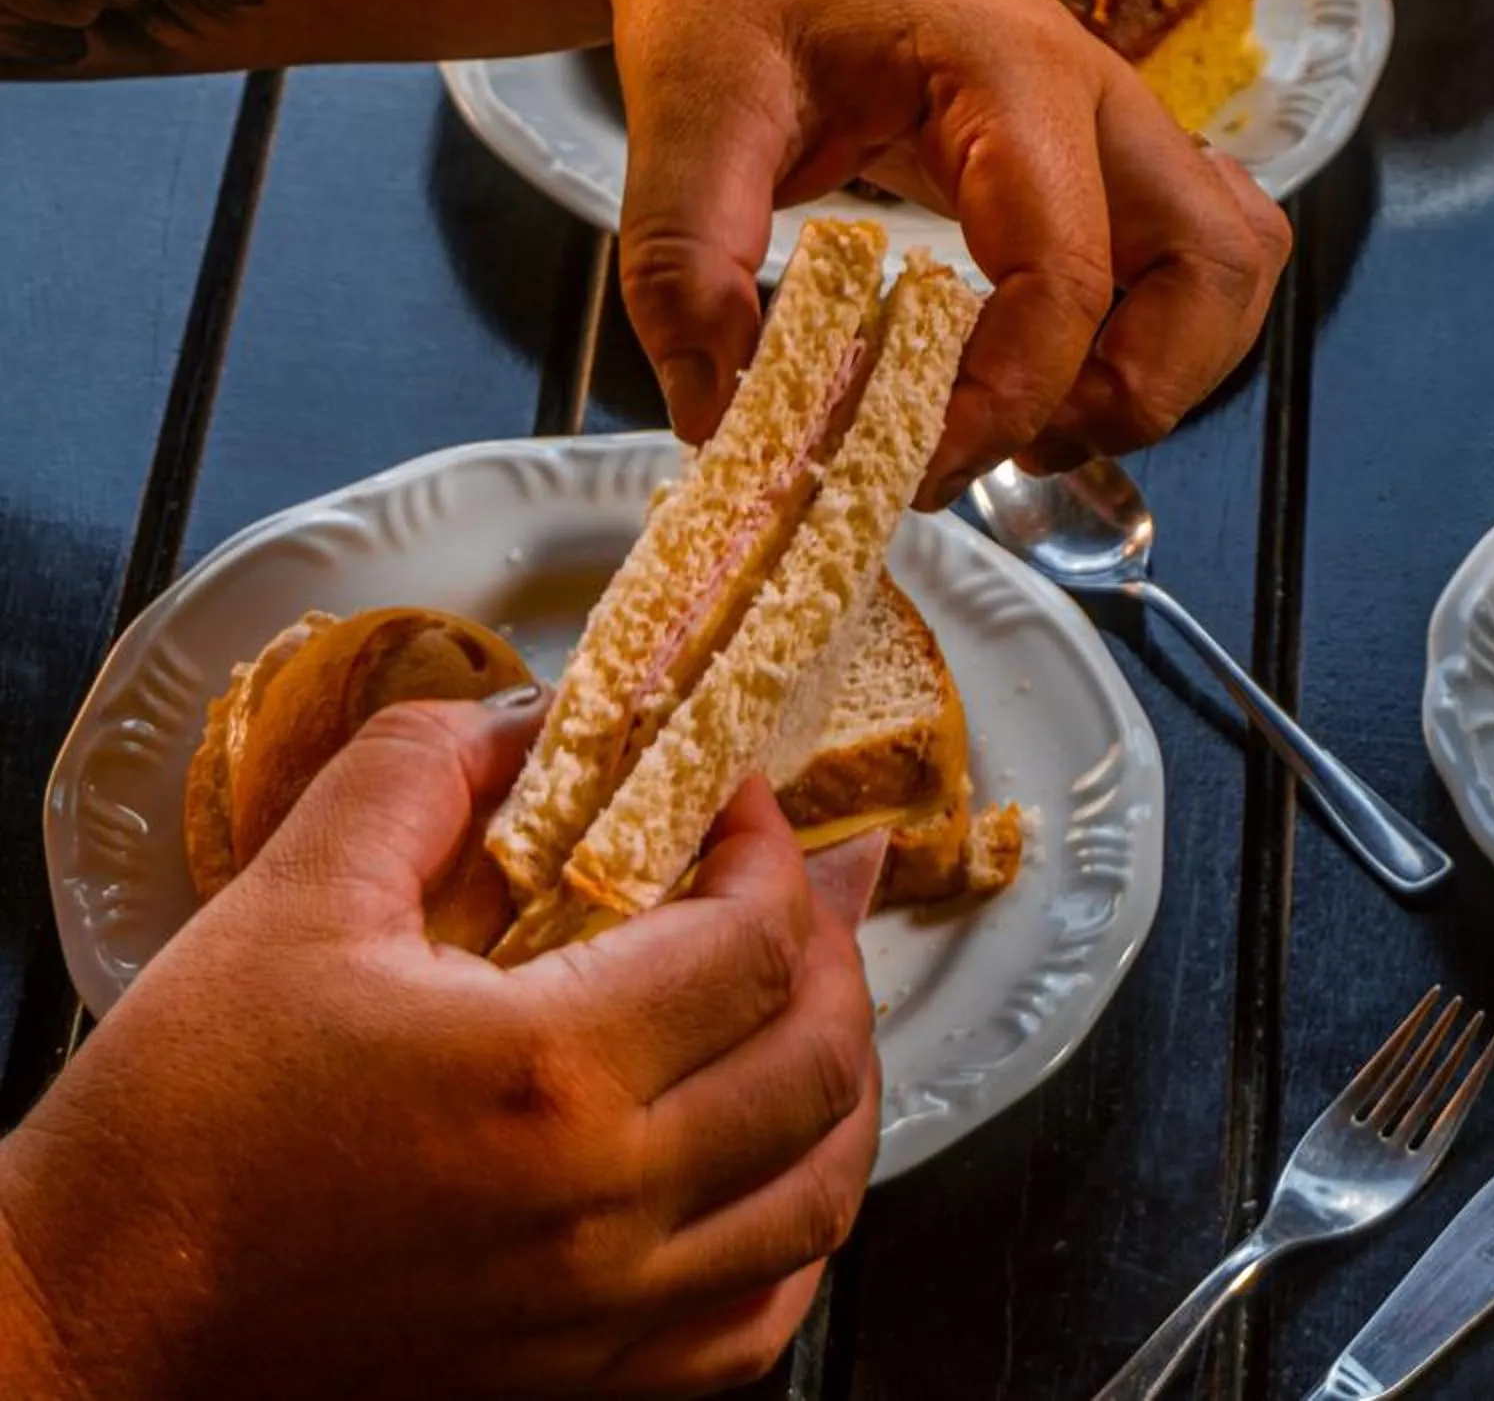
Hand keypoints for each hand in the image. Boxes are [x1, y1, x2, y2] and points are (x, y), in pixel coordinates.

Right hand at [0, 694, 878, 1399]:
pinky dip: (797, 1233)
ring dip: (844, 1082)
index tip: (739, 806)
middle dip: (833, 950)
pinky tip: (779, 1168)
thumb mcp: (288, 899)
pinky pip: (759, 1321)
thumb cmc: (177, 1124)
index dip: (772, 850)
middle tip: (810, 885)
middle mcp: (606, 1202)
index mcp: (548, 1072)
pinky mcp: (581, 1382)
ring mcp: (606, 1311)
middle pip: (816, 1061)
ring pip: (820, 1193)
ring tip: (820, 1005)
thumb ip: (423, 773)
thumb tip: (537, 716)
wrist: (91, 1321)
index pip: (753, 940)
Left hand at [591, 0, 1292, 499]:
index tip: (911, 464)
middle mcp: (1095, 92)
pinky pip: (1189, 254)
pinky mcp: (1096, 154)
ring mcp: (1110, 122)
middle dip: (1142, 386)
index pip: (1066, 272)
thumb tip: (718, 416)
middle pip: (1217, 264)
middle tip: (1015, 444)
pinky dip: (1155, 331)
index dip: (1008, 398)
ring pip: (1230, 264)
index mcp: (1007, 69)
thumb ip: (685, 261)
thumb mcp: (680, 105)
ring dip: (1165, 366)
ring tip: (1035, 418)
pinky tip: (1049, 364)